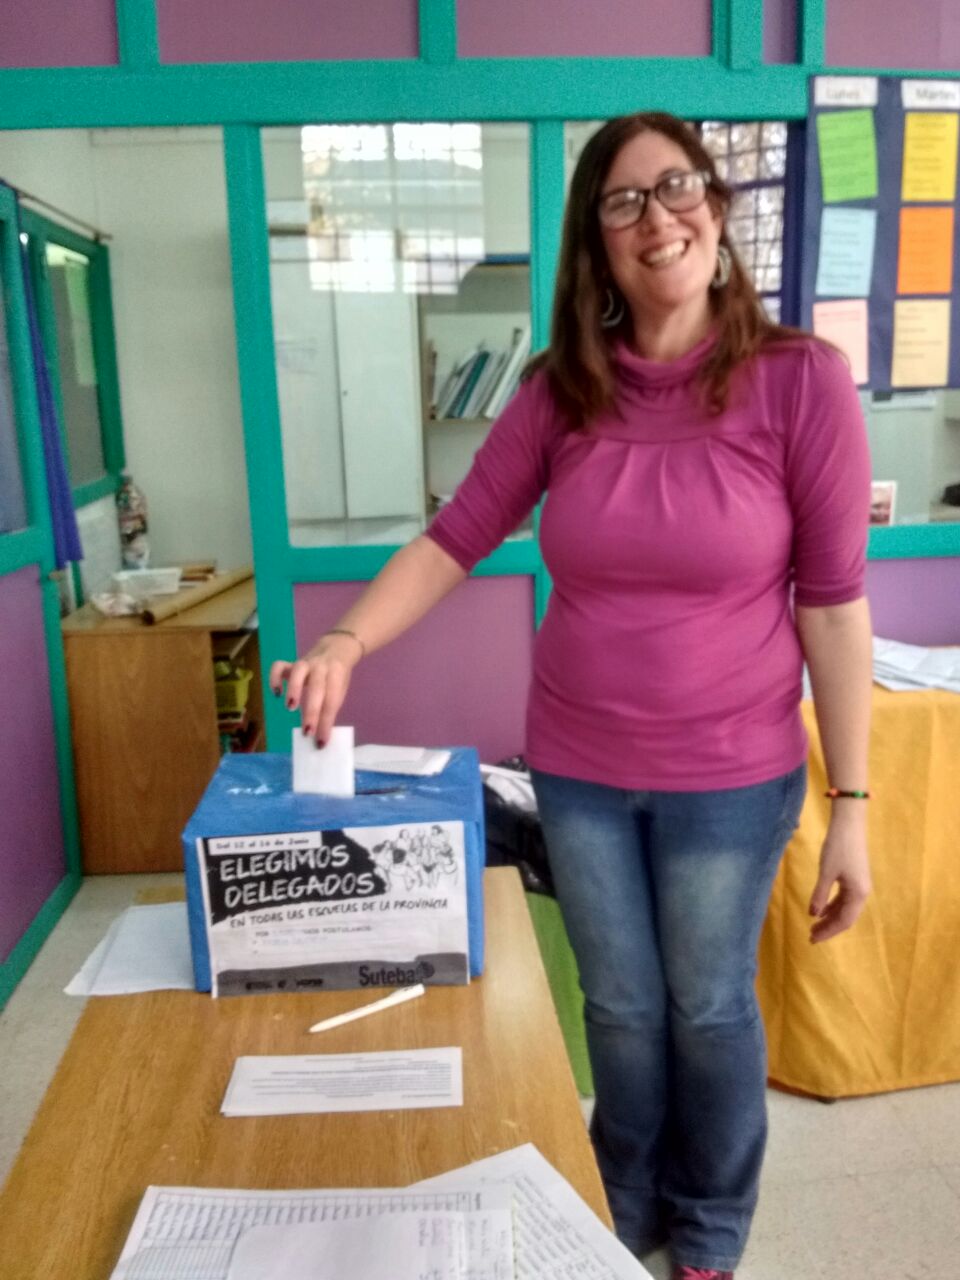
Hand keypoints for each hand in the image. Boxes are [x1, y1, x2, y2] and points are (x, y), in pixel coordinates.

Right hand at [269, 633, 361, 744]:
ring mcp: (304, 663)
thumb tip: (319, 735)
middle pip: (317, 688)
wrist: (336, 648)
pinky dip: (274, 678)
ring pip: (298, 672)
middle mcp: (320, 667)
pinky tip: (276, 693)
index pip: (332, 700)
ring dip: (294, 689)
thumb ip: (329, 708)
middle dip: (311, 711)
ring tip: (290, 708)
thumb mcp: (340, 690)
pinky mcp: (290, 663)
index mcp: (337, 675)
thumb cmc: (337, 676)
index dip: (326, 722)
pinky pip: (278, 666)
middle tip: (307, 732)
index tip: (321, 743)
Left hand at [808, 810, 871, 943]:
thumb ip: (820, 895)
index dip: (828, 932)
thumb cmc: (838, 848)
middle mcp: (862, 893)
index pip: (843, 921)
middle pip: (846, 917)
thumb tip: (813, 914)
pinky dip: (832, 905)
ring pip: (845, 908)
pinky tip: (820, 909)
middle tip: (811, 936)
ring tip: (814, 926)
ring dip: (830, 917)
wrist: (849, 825)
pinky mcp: (854, 877)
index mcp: (858, 894)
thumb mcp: (826, 873)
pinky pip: (844, 898)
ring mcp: (859, 885)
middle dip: (829, 928)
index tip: (813, 939)